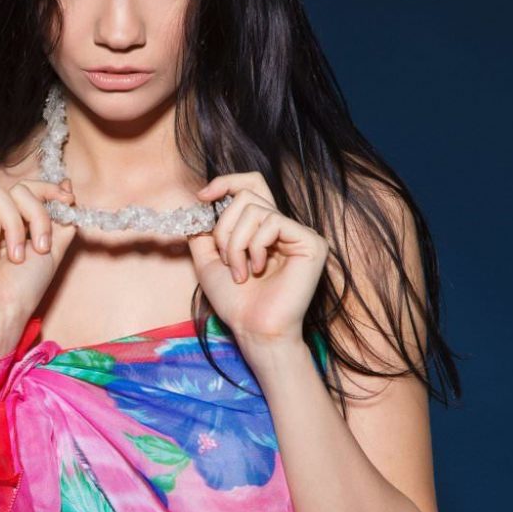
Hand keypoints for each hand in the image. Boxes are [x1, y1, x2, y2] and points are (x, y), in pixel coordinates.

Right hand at [0, 177, 77, 324]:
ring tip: (16, 256)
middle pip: (17, 189)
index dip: (48, 189)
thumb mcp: (52, 248)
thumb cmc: (23, 288)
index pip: (28, 190)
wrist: (0, 311)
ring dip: (15, 225)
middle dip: (36, 213)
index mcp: (12, 222)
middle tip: (41, 246)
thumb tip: (67, 185)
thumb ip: (61, 219)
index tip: (68, 198)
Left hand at [187, 171, 328, 345]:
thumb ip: (203, 230)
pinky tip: (257, 269)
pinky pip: (273, 222)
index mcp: (261, 228)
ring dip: (236, 242)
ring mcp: (298, 233)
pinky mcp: (311, 242)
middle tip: (225, 258)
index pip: (250, 185)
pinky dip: (255, 246)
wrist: (252, 328)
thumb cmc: (235, 301)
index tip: (203, 197)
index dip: (226, 183)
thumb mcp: (207, 259)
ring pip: (255, 209)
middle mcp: (282, 226)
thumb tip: (201, 202)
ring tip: (240, 271)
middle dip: (224, 227)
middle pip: (247, 194)